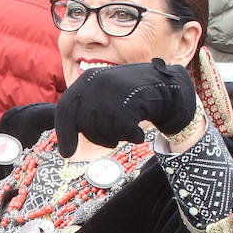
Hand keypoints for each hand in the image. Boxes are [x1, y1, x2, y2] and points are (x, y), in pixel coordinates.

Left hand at [55, 58, 196, 157]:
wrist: (168, 87)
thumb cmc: (132, 96)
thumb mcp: (104, 95)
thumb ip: (85, 110)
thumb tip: (64, 144)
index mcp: (87, 79)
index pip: (65, 109)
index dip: (65, 134)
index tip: (67, 153)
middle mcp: (98, 80)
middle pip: (84, 123)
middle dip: (96, 138)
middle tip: (110, 141)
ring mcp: (115, 89)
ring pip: (102, 128)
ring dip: (115, 137)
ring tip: (127, 131)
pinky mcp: (132, 99)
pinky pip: (122, 129)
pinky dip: (131, 136)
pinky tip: (138, 133)